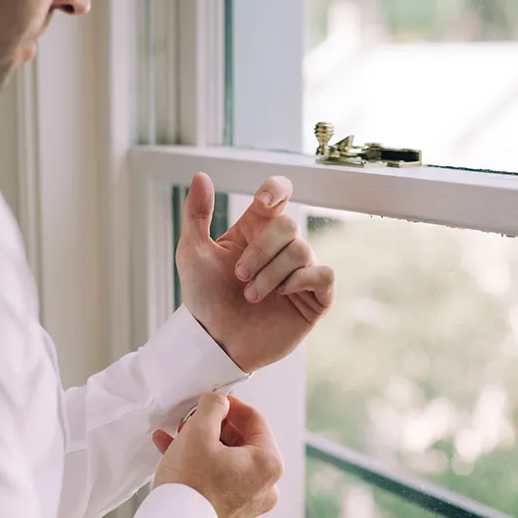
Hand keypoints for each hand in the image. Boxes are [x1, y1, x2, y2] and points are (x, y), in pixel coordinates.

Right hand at [152, 393, 282, 517]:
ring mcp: (249, 500)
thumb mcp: (199, 432)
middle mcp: (265, 484)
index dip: (230, 405)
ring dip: (201, 442)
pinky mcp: (230, 510)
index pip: (255, 419)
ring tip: (176, 434)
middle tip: (190, 419)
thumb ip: (213, 407)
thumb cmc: (190, 485)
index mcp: (269, 463)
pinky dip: (199, 462)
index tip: (211, 400)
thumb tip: (219, 402)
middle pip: (241, 439)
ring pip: (226, 457)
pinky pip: (218, 476)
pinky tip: (171, 451)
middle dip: (212, 426)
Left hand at [176, 173, 335, 372]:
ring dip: (271, 274)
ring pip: (302, 250)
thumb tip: (202, 174)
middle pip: (288, 225)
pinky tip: (282, 294)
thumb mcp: (192, 253)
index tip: (263, 202)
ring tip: (250, 296)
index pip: (278, 194)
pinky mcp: (314, 298)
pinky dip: (302, 279)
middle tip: (239, 276)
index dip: (276, 189)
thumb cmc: (205, 299)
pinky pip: (325, 274)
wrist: (215, 342)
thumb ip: (196, 214)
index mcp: (255, 230)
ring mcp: (300, 272)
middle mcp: (281, 248)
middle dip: (261, 250)